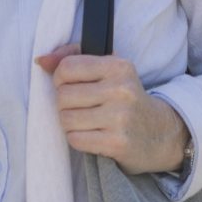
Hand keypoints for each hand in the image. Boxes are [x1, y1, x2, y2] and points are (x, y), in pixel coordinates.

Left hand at [36, 43, 190, 174]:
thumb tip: (41, 60)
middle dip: (64, 104)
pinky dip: (78, 139)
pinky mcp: (117, 142)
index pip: (67, 67)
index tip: (71, 85)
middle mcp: (121, 90)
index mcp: (118, 66)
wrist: (160, 133)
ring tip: (86, 122)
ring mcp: (120, 117)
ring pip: (66, 119)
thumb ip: (73, 59)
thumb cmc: (125, 99)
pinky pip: (75, 139)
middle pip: (63, 95)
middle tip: (80, 107)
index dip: (61, 79)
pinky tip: (93, 135)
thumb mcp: (108, 71)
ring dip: (70, 123)